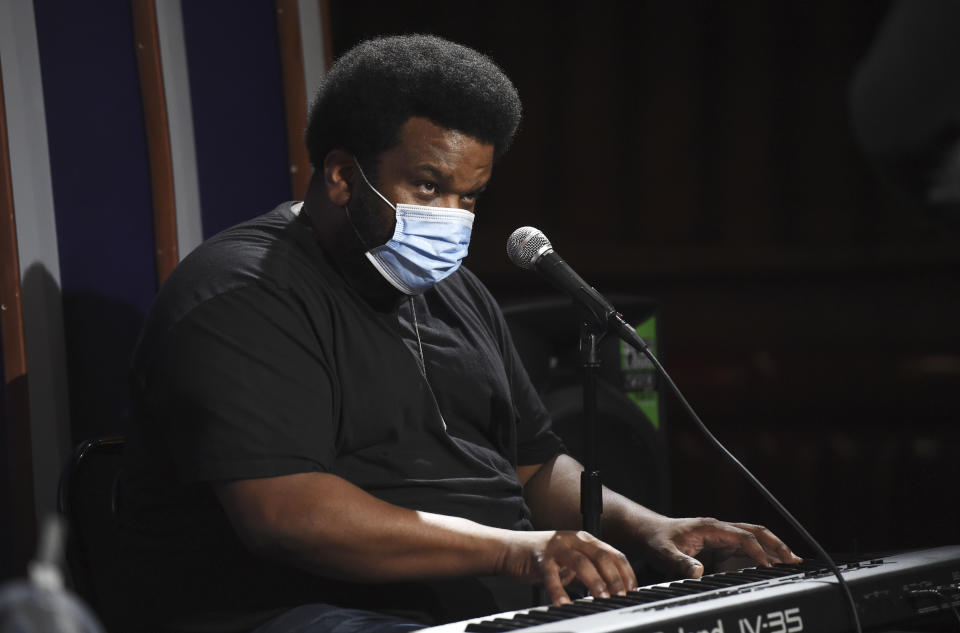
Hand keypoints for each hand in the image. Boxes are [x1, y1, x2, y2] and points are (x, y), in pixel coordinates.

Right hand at [499, 530, 636, 604]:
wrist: (511, 549)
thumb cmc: (543, 558)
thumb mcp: (572, 561)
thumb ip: (590, 571)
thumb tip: (613, 590)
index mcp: (585, 539)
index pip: (613, 554)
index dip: (626, 572)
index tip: (633, 590)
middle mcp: (573, 540)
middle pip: (601, 556)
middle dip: (615, 577)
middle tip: (622, 596)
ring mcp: (556, 548)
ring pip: (581, 562)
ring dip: (594, 581)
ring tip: (601, 598)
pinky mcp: (540, 559)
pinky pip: (551, 575)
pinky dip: (559, 590)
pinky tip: (564, 602)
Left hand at [642, 517, 801, 578]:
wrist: (648, 533)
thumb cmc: (657, 539)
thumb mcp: (664, 553)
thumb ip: (681, 563)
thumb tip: (699, 572)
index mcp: (711, 528)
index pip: (743, 537)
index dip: (758, 552)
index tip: (769, 567)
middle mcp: (719, 530)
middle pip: (755, 532)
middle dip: (776, 544)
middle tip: (795, 560)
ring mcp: (721, 537)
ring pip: (753, 539)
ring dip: (773, 549)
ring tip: (792, 563)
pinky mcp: (719, 546)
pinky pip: (745, 548)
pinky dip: (761, 556)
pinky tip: (771, 566)